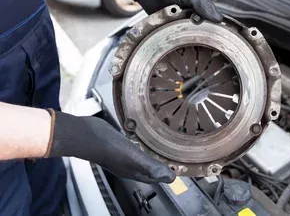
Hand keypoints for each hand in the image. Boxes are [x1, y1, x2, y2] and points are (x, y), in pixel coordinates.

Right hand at [45, 110, 174, 183]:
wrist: (85, 134)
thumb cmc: (107, 146)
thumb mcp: (133, 157)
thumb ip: (151, 166)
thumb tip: (171, 177)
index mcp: (134, 171)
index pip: (156, 177)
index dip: (168, 174)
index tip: (180, 168)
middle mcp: (129, 166)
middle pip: (150, 169)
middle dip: (162, 165)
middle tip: (175, 156)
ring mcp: (122, 156)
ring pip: (143, 158)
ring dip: (153, 154)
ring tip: (164, 147)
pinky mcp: (117, 144)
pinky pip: (135, 147)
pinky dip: (143, 145)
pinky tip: (144, 138)